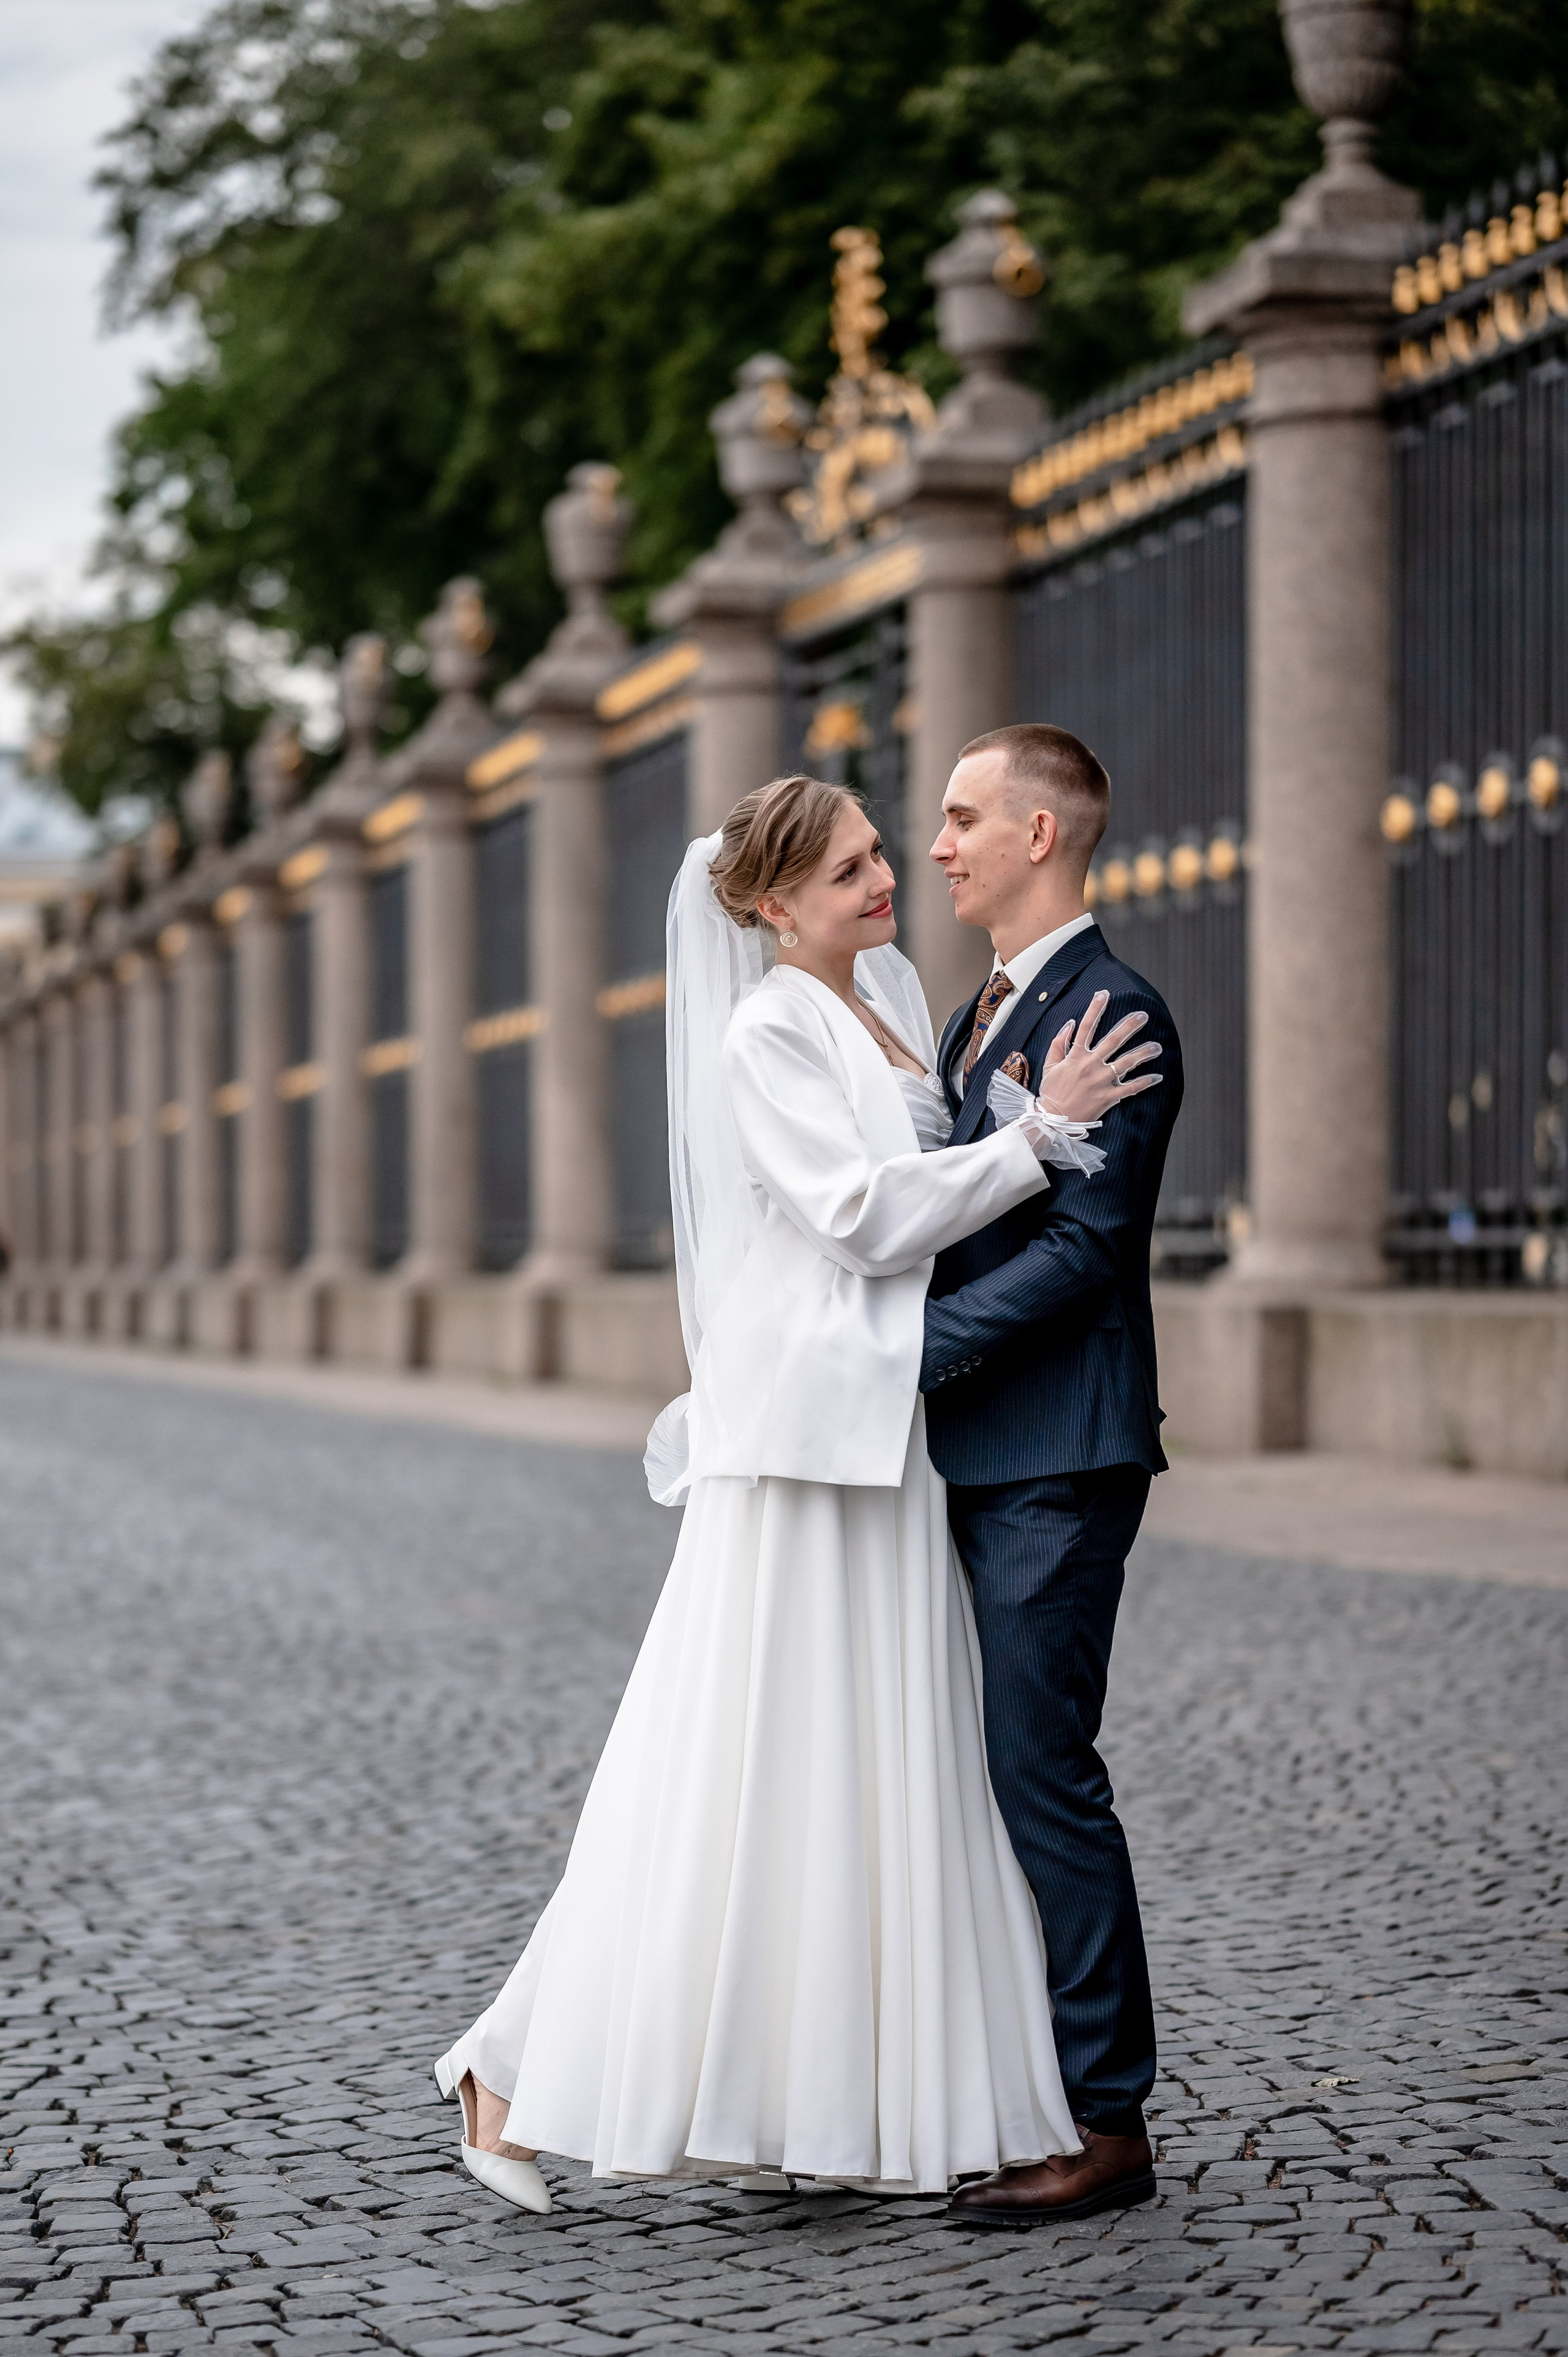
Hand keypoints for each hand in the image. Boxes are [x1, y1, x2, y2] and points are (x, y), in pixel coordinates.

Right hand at [1037, 991, 1161, 1124]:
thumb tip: (1070, 1024)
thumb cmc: (1051, 1093)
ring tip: (1157, 1046)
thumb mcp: (1050, 1065)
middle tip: (1143, 1015)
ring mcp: (1100, 1081)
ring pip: (1126, 1063)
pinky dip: (1144, 1083)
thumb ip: (1058, 1043)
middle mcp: (1090, 1065)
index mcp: (1075, 1056)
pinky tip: (1157, 1077)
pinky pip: (1130, 1088)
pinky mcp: (1107, 1097)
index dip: (1095, 1008)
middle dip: (1129, 1026)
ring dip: (1143, 1053)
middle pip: (1113, 1040)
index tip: (1104, 994)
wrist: (1053, 1119)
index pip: (1087, 1027)